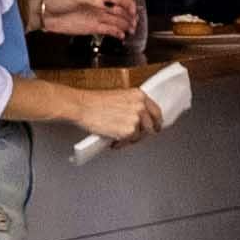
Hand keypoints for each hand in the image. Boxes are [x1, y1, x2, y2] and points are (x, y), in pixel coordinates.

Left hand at [30, 0, 151, 39]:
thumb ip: (93, 0)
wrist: (46, 13)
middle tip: (136, 23)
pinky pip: (108, 30)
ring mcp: (97, 17)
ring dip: (126, 25)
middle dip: (130, 16)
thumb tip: (106, 4)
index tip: (133, 11)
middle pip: (121, 10)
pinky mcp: (92, 28)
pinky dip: (116, 33)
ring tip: (132, 30)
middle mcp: (100, 5)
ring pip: (117, 21)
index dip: (129, 3)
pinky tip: (122, 36)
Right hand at [47, 74, 162, 142]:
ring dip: (130, 139)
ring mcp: (136, 119)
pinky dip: (121, 144)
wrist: (82, 107)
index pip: (156, 111)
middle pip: (151, 126)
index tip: (155, 127)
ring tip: (118, 137)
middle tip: (132, 137)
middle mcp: (140, 106)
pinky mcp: (129, 131)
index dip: (156, 122)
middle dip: (142, 133)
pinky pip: (129, 142)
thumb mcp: (119, 97)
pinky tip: (113, 140)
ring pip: (140, 136)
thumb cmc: (94, 102)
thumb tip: (139, 119)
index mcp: (139, 95)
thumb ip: (132, 106)